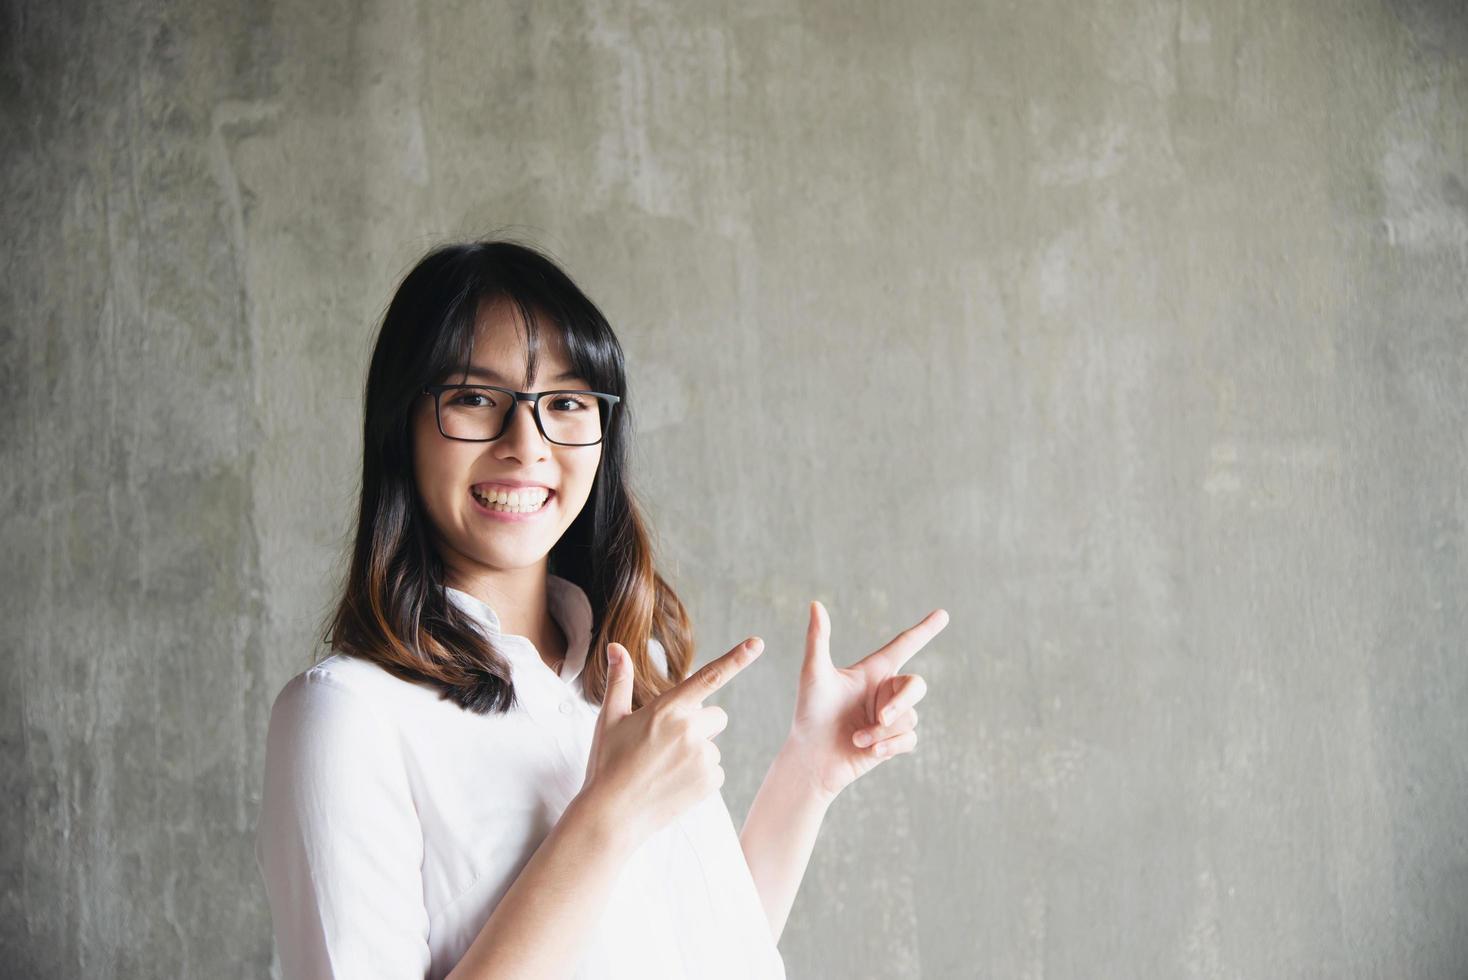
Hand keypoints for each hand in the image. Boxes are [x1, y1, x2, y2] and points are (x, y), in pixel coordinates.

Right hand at [580, 634, 765, 846]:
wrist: (612, 816)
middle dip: (700, 725)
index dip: (736, 658)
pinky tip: (674, 783)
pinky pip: (716, 769)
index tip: (757, 643)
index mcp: (668, 708)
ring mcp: (702, 756)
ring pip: (713, 745)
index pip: (709, 677)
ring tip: (665, 769)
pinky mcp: (710, 781)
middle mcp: (689, 729)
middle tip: (667, 745)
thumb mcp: (609, 719)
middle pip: (717, 716)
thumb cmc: (607, 764)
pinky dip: (700, 775)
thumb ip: (620, 679)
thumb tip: (615, 646)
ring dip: (697, 752)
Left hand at [781, 600, 946, 801]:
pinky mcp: (893, 742)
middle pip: (917, 685)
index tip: (943, 614)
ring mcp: (891, 717)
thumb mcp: (814, 674)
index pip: (905, 645)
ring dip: (881, 731)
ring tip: (856, 738)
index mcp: (873, 671)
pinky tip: (869, 750)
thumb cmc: (809, 713)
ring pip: (909, 717)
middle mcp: (886, 692)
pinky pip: (909, 739)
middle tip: (881, 717)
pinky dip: (890, 744)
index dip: (925, 630)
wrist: (810, 757)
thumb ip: (818, 639)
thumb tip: (815, 604)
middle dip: (902, 702)